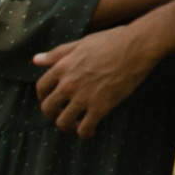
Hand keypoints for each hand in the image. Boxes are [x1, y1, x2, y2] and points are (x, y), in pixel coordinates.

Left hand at [32, 25, 158, 137]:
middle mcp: (68, 84)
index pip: (42, 87)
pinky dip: (85, 133)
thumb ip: (57, 53)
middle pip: (48, 108)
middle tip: (61, 115)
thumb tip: (36, 59)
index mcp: (62, 67)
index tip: (52, 99)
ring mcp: (83, 97)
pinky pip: (85, 128)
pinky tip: (91, 131)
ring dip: (67, 126)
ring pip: (63, 121)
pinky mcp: (100, 107)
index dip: (44, 96)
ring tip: (75, 125)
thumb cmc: (113, 40)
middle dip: (52, 114)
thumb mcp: (82, 43)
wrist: (138, 46)